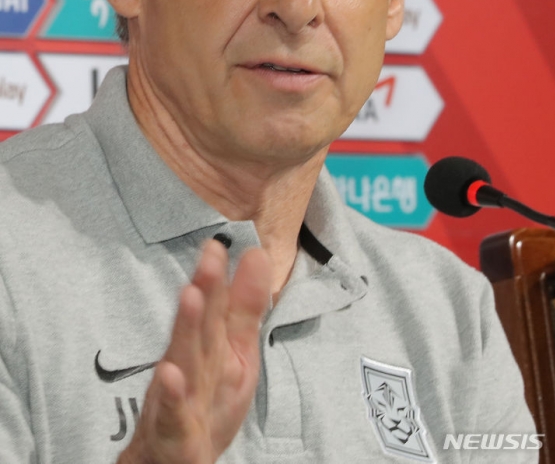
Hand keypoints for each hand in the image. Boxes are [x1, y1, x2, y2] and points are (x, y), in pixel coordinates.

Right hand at [117, 240, 270, 463]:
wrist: (171, 461)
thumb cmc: (206, 402)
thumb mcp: (235, 353)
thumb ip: (244, 308)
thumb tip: (257, 253)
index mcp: (210, 348)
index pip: (215, 308)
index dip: (217, 276)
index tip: (219, 241)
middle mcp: (191, 367)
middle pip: (202, 326)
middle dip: (206, 291)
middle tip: (210, 254)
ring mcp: (181, 399)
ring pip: (185, 362)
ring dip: (187, 329)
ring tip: (191, 294)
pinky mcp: (176, 434)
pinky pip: (174, 415)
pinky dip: (172, 396)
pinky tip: (170, 374)